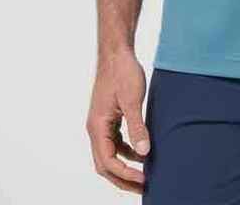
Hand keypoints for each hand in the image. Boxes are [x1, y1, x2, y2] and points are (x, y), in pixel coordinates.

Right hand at [86, 48, 150, 193]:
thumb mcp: (132, 100)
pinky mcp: (108, 117)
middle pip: (105, 164)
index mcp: (97, 127)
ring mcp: (101, 123)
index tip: (144, 180)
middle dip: (122, 179)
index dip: (125, 175)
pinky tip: (140, 153)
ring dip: (124, 167)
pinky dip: (126, 151)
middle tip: (144, 187)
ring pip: (109, 154)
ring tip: (144, 175)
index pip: (108, 162)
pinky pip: (114, 142)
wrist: (117, 52)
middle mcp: (95, 128)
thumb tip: (144, 153)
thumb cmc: (122, 72)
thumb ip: (137, 127)